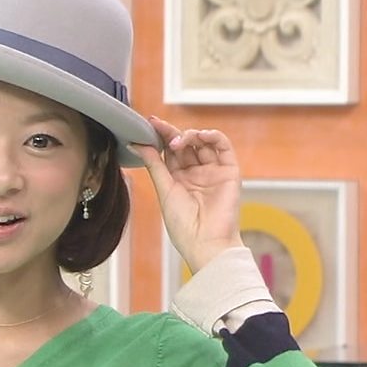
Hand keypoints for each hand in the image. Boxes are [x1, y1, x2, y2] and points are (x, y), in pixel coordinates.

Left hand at [129, 117, 243, 271]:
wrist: (205, 242)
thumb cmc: (183, 225)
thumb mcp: (164, 190)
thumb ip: (154, 164)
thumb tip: (137, 144)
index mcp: (179, 179)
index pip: (170, 151)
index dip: (160, 136)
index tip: (149, 123)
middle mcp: (196, 173)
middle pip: (185, 144)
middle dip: (172, 133)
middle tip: (159, 128)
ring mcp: (213, 171)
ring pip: (203, 142)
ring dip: (190, 135)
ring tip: (177, 141)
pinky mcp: (229, 172)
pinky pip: (223, 147)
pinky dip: (213, 136)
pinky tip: (200, 136)